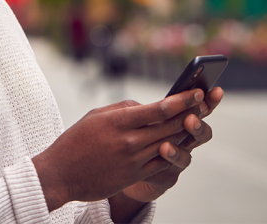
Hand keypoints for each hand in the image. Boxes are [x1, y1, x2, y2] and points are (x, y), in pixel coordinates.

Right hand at [32, 89, 204, 210]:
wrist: (60, 174)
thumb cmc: (76, 140)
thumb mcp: (96, 115)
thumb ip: (124, 108)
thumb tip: (148, 106)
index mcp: (119, 121)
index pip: (159, 108)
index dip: (182, 100)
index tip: (197, 91)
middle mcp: (130, 141)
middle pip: (170, 126)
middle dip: (190, 113)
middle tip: (206, 103)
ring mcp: (134, 160)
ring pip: (169, 144)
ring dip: (185, 133)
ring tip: (197, 122)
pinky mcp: (134, 175)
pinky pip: (161, 163)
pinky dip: (173, 152)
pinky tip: (181, 144)